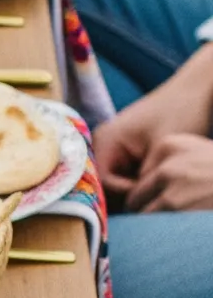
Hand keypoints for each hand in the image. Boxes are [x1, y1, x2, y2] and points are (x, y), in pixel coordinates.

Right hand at [93, 49, 212, 198]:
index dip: (126, 195)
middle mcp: (102, 145)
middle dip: (129, 195)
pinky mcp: (126, 151)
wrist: (195, 90)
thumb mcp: (162, 150)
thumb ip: (145, 180)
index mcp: (105, 140)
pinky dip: (140, 183)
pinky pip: (125, 176)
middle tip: (156, 199)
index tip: (153, 196)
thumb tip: (136, 206)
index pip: (103, 183)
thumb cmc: (180, 112)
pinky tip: (158, 182)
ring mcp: (113, 148)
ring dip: (135, 190)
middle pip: (106, 185)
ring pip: (116, 184)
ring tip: (159, 189)